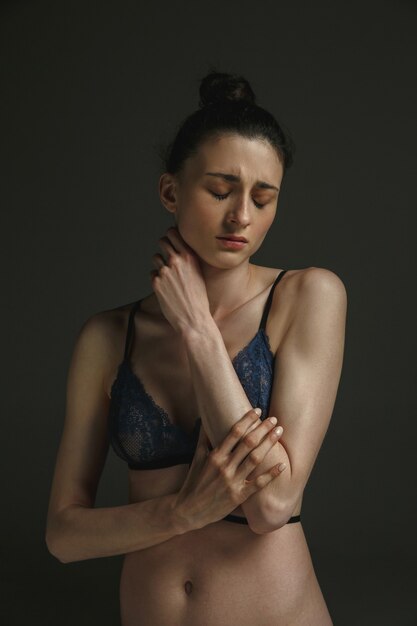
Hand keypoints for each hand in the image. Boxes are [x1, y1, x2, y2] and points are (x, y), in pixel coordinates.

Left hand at [150, 227, 210, 333]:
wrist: (193, 319)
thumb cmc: (199, 299)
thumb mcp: (199, 274)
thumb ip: (189, 260)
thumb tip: (179, 250)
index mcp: (190, 256)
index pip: (173, 232)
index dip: (171, 236)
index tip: (172, 240)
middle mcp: (176, 261)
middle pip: (162, 241)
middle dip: (164, 247)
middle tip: (168, 257)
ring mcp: (165, 271)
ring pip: (155, 257)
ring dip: (159, 264)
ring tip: (169, 276)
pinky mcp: (156, 282)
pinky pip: (152, 274)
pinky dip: (157, 279)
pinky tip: (166, 288)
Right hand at [173, 408, 285, 530]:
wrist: (189, 510)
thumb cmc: (193, 482)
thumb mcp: (196, 459)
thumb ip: (202, 439)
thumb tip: (205, 420)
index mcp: (215, 455)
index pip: (234, 433)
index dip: (247, 420)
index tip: (257, 410)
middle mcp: (224, 466)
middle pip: (248, 443)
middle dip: (263, 428)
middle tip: (274, 419)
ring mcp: (232, 481)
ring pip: (255, 459)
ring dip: (269, 443)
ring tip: (279, 431)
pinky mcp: (238, 496)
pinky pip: (259, 483)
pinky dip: (271, 474)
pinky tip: (282, 464)